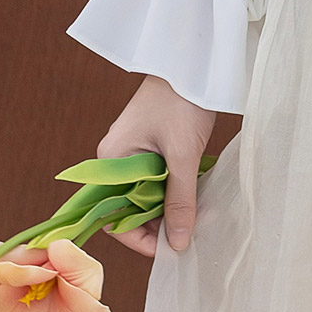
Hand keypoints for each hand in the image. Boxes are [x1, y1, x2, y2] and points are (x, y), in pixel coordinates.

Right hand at [97, 75, 215, 258]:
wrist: (193, 62)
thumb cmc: (181, 103)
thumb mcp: (182, 156)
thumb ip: (180, 200)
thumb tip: (178, 243)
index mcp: (110, 161)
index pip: (113, 216)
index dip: (139, 238)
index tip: (170, 249)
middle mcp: (115, 160)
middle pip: (130, 209)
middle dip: (160, 224)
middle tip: (192, 232)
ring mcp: (133, 153)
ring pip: (148, 196)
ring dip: (172, 208)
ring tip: (201, 215)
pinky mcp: (151, 147)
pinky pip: (159, 180)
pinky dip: (177, 191)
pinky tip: (198, 196)